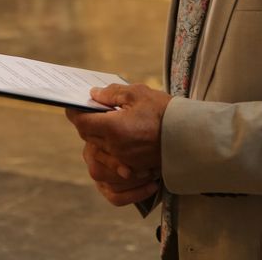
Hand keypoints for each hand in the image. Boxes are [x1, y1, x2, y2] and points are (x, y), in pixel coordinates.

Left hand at [66, 84, 171, 202]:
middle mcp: (114, 147)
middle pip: (87, 135)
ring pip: (97, 149)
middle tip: (91, 109)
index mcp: (113, 128)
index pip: (81, 122)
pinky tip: (117, 137)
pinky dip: (109, 149)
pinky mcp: (131, 167)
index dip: (74, 112)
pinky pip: (110, 159)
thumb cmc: (164, 111)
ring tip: (105, 123)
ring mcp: (122, 160)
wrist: (189, 136)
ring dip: (96, 136)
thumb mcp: (138, 94)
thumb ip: (112, 94)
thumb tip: (94, 94)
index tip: (72, 105)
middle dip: (85, 122)